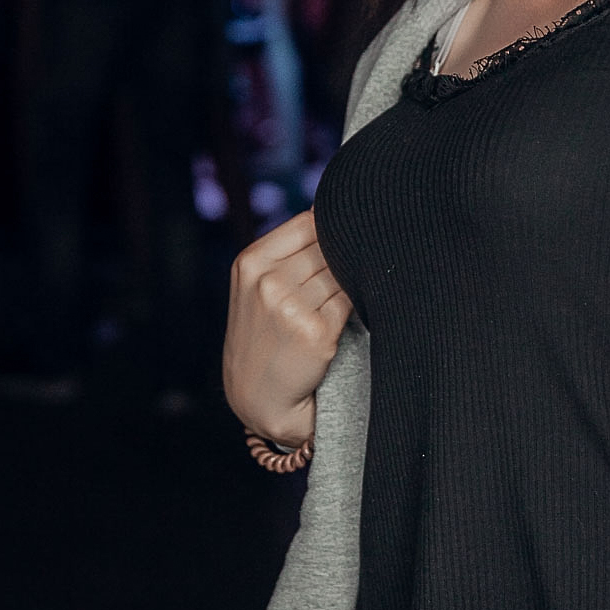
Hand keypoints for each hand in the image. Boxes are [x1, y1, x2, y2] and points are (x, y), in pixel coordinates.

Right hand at [223, 209, 350, 449]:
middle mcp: (267, 282)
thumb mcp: (257, 286)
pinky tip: (349, 314)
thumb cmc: (264, 334)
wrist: (258, 395)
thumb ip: (289, 250)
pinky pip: (351, 302)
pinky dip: (358, 304)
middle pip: (329, 248)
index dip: (334, 230)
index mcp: (251, 262)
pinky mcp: (316, 334)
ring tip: (346, 295)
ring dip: (353, 281)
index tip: (347, 238)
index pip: (309, 223)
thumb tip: (336, 214)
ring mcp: (290, 308)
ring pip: (343, 273)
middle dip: (346, 257)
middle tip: (353, 269)